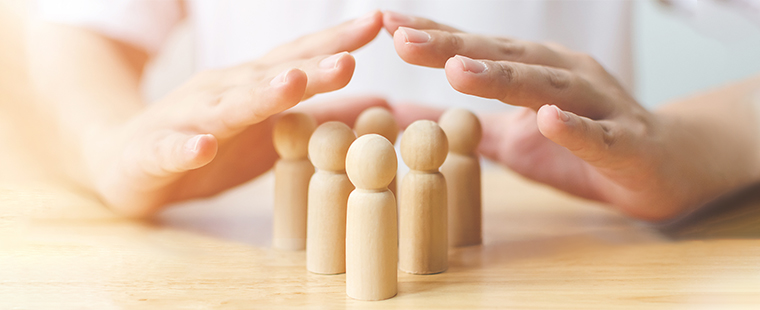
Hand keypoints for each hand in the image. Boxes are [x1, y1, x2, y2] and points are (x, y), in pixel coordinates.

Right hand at [86, 11, 385, 216]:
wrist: (125, 163)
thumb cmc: (209, 144)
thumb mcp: (271, 135)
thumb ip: (322, 119)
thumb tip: (383, 107)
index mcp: (250, 87)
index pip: (296, 59)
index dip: (334, 42)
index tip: (376, 23)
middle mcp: (221, 93)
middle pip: (269, 79)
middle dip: (310, 70)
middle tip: (348, 61)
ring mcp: (186, 120)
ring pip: (225, 107)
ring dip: (258, 96)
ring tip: (291, 85)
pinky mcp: (155, 152)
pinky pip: (171, 150)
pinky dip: (186, 148)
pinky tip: (203, 147)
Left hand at [384, 11, 759, 220]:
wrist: (663, 168)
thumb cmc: (582, 147)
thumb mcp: (509, 140)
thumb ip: (461, 129)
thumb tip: (402, 120)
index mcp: (534, 72)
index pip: (477, 50)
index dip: (434, 37)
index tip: (386, 23)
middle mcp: (563, 76)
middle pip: (502, 58)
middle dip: (451, 47)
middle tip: (402, 38)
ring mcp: (596, 105)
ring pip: (546, 87)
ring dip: (501, 78)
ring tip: (457, 69)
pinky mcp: (625, 142)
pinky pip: (597, 134)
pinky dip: (572, 128)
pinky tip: (546, 119)